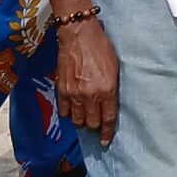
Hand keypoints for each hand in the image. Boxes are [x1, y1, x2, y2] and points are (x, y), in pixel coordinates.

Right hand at [56, 14, 120, 146]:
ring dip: (82, 121)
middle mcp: (90, 96)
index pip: (108, 119)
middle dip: (95, 127)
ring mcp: (74, 94)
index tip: (105, 141)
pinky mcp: (61, 90)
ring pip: (77, 120)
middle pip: (92, 123)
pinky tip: (72, 110)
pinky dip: (68, 113)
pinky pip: (64, 111)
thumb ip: (112, 89)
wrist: (79, 35)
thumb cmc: (101, 48)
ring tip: (84, 118)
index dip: (107, 132)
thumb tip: (109, 104)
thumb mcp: (115, 68)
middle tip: (96, 125)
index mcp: (107, 90)